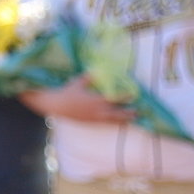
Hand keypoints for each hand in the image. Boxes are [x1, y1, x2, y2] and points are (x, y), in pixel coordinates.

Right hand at [19, 75, 135, 123]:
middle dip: (127, 113)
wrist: (56, 106)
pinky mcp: (89, 121)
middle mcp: (97, 111)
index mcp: (96, 100)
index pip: (115, 98)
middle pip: (116, 113)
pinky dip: (112, 122)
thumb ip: (89, 77)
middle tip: (137, 112)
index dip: (125, 97)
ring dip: (122, 120)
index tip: (133, 95)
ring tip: (131, 119)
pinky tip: (116, 122)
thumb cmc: (67, 92)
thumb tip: (98, 70)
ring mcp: (93, 118)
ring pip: (111, 120)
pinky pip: (103, 123)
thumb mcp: (78, 82)